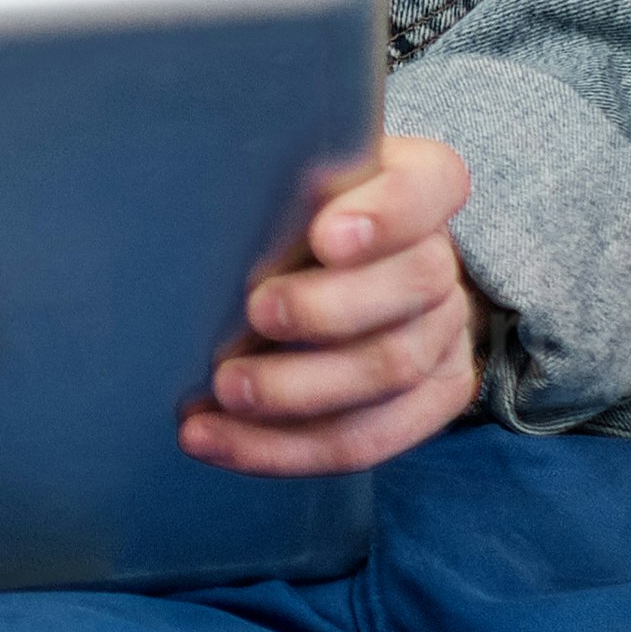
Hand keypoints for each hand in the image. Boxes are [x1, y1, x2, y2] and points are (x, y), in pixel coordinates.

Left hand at [179, 131, 479, 474]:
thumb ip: (262, 185)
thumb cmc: (276, 221)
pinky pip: (369, 437)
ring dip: (299, 388)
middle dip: (330, 308)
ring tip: (225, 391)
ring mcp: (444, 332)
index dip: (387, 213)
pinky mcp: (430, 397)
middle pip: (415, 283)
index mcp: (418, 186)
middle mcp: (439, 259)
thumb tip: (186, 196)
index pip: (433, 183)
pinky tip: (217, 439)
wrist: (305, 282)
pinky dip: (285, 448)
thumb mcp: (276, 185)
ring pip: (392, 369)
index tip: (325, 236)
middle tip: (255, 313)